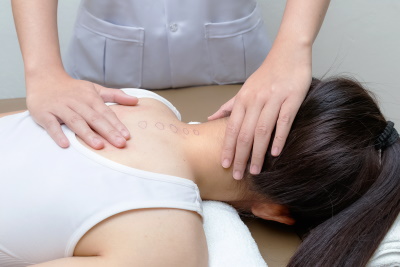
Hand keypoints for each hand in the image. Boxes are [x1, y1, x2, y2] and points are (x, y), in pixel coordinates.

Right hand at [26, 71, 137, 148]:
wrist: (44, 78)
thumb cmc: (73, 88)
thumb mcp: (94, 88)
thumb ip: (115, 95)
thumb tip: (136, 100)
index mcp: (90, 97)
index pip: (106, 112)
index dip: (116, 124)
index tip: (127, 136)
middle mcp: (76, 102)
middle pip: (94, 118)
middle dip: (108, 131)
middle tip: (120, 144)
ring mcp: (60, 107)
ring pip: (75, 121)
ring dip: (87, 134)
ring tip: (99, 146)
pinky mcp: (44, 113)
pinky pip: (51, 124)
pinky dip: (58, 134)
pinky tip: (66, 144)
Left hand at [208, 44, 311, 178]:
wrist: (288, 53)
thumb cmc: (266, 74)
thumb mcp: (245, 89)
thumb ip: (229, 106)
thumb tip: (211, 119)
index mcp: (243, 99)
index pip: (232, 128)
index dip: (228, 148)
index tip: (224, 165)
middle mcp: (255, 101)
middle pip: (245, 134)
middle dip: (240, 156)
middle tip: (237, 176)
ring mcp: (273, 100)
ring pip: (262, 131)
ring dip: (257, 153)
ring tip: (254, 171)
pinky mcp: (292, 99)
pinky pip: (283, 121)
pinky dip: (279, 138)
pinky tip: (276, 154)